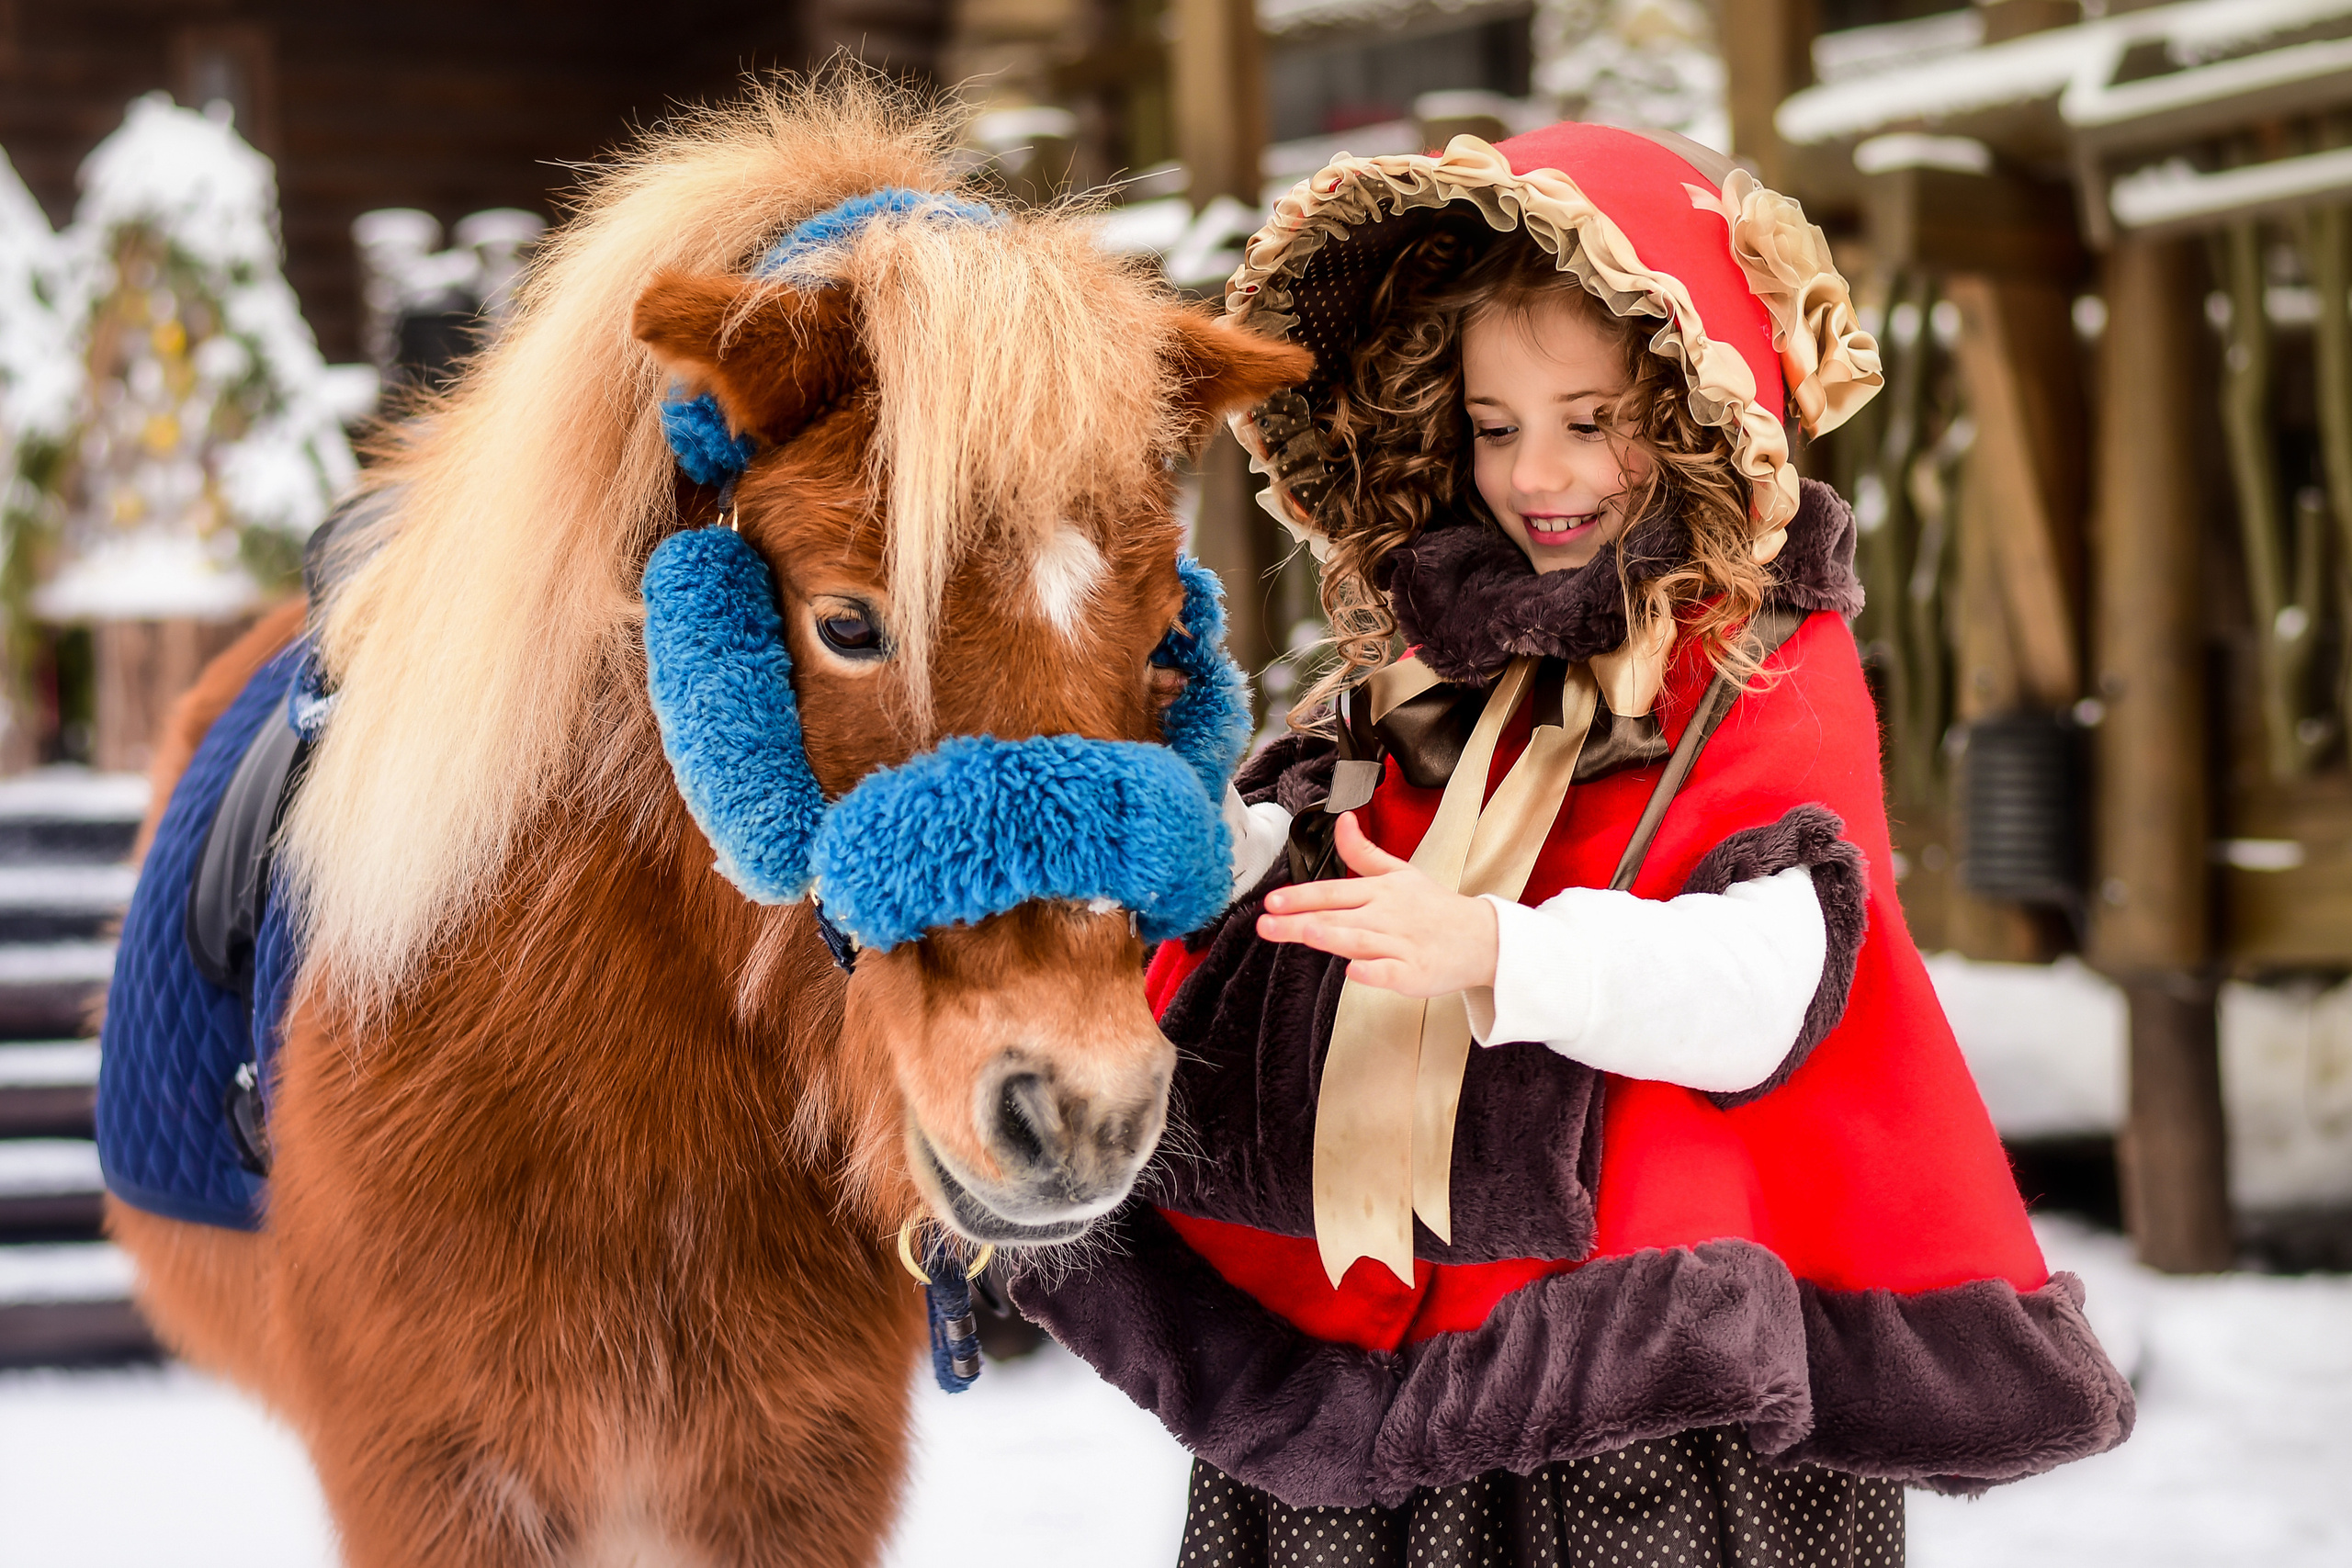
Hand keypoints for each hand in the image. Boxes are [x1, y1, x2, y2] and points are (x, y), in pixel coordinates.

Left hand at [1256, 812, 1498, 997]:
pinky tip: (1354, 971)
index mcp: (1380, 891)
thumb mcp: (1400, 872)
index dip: (1301, 895)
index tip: (1271, 900)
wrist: (1482, 938)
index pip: (1334, 891)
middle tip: (1266, 922)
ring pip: (1362, 940)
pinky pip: (1391, 972)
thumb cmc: (1435, 907)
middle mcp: (1387, 916)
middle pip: (1338, 917)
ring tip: (1306, 932)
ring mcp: (1402, 945)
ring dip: (1335, 936)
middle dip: (1300, 920)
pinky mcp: (1415, 973)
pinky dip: (1374, 971)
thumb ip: (1363, 852)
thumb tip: (1340, 820)